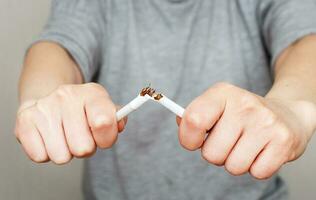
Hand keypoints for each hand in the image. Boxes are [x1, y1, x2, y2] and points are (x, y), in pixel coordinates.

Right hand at [15, 83, 125, 163]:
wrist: (47, 99)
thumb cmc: (81, 110)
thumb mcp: (103, 109)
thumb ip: (116, 118)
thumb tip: (119, 125)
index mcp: (92, 93)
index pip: (104, 122)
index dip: (106, 138)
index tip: (103, 137)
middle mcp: (67, 96)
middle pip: (83, 148)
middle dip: (85, 149)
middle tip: (80, 137)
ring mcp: (44, 107)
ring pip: (61, 156)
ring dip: (65, 152)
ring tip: (64, 136)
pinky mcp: (25, 121)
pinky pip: (41, 156)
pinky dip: (46, 152)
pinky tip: (48, 137)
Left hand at [177, 82, 315, 178]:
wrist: (287, 114)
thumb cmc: (243, 115)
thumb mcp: (218, 105)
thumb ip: (195, 115)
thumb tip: (181, 122)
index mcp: (222, 93)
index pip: (193, 119)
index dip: (188, 138)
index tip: (195, 142)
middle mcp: (244, 104)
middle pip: (211, 153)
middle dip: (216, 154)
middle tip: (229, 142)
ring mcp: (265, 122)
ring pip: (233, 167)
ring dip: (236, 162)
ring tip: (246, 146)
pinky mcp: (283, 140)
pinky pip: (257, 172)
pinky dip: (257, 167)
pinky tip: (261, 151)